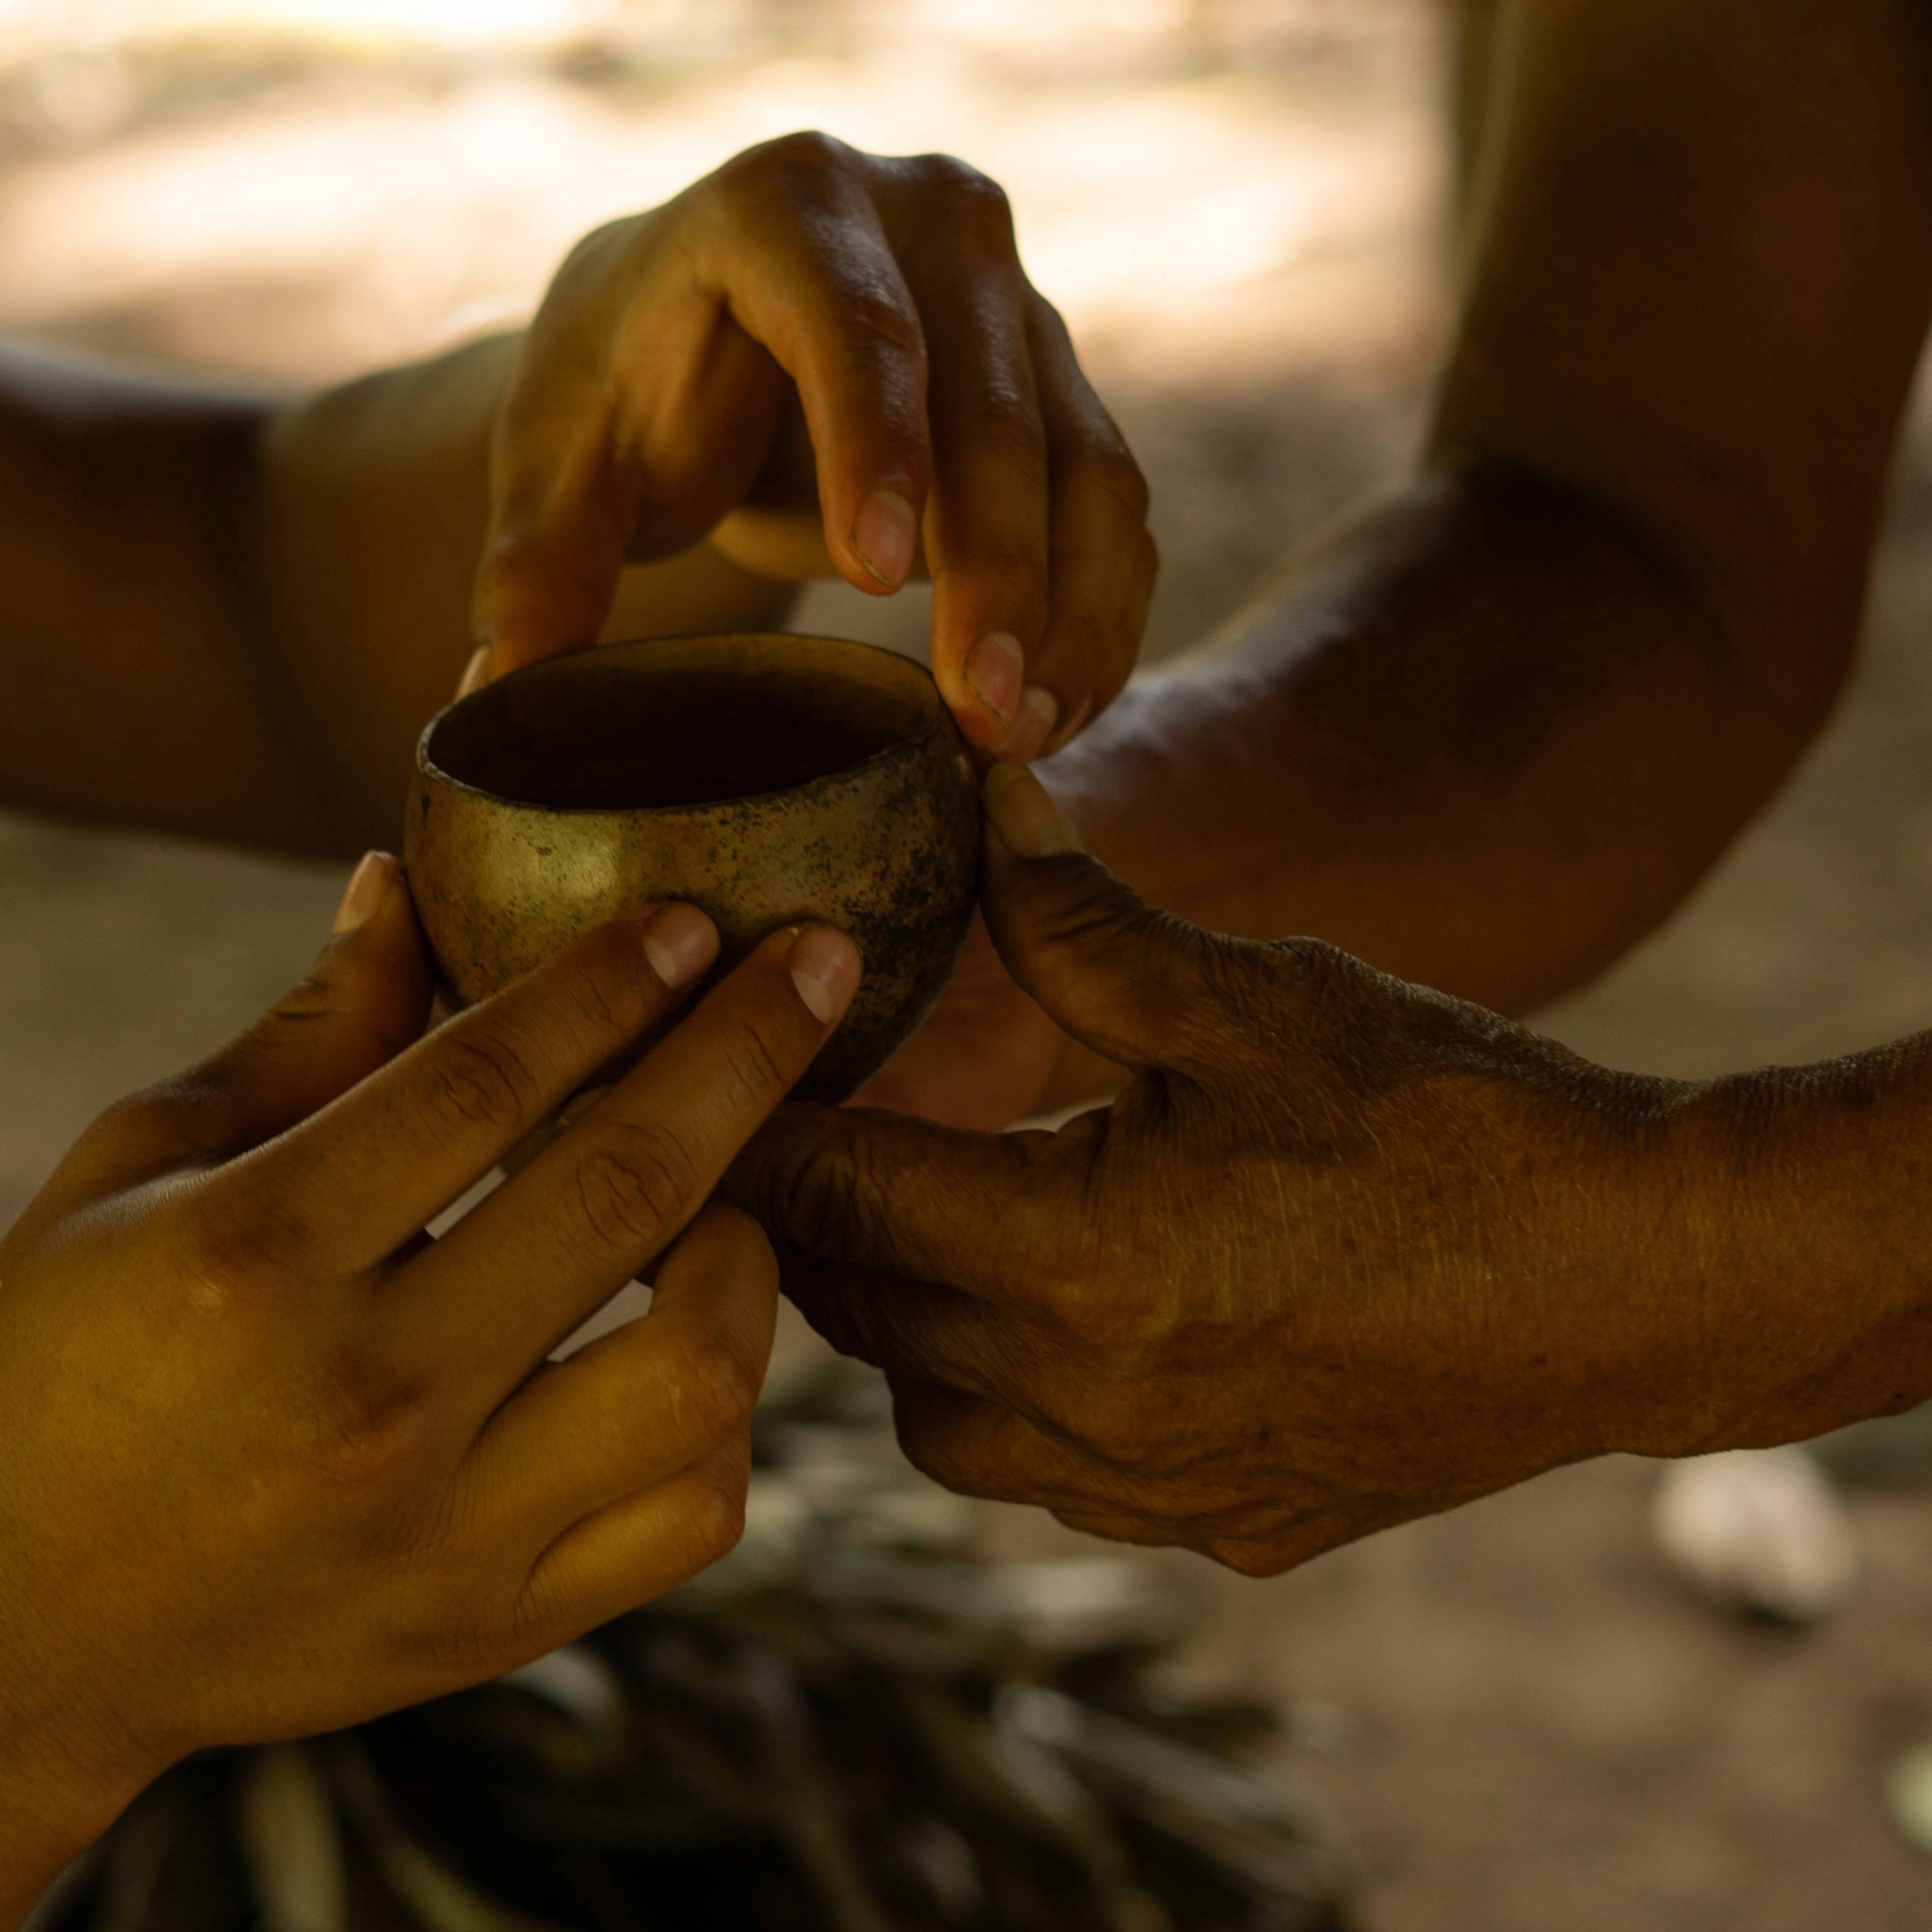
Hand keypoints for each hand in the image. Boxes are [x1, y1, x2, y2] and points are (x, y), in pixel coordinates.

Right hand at [0, 855, 858, 1913]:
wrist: (12, 1629)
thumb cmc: (60, 1361)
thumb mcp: (140, 1169)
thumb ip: (304, 1035)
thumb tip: (403, 887)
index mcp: (252, 1260)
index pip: (484, 1080)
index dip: (611, 981)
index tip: (696, 921)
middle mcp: (364, 1400)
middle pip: (623, 1190)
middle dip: (745, 1051)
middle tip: (819, 965)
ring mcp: (445, 1531)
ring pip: (699, 1370)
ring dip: (750, 1250)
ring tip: (740, 1188)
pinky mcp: (496, 1624)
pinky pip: (691, 1516)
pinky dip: (726, 1417)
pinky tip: (694, 1343)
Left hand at [472, 131, 1157, 760]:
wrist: (715, 336)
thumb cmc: (631, 387)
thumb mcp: (563, 462)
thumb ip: (535, 563)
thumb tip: (489, 701)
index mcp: (788, 204)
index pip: (855, 321)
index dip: (876, 444)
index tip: (874, 577)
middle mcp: (931, 226)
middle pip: (995, 405)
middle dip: (1000, 571)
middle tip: (981, 715)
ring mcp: (1016, 303)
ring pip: (1085, 463)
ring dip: (1072, 612)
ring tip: (1024, 736)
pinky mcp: (1063, 387)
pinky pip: (1112, 506)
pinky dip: (1099, 615)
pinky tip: (1058, 712)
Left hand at [733, 766, 1890, 1575]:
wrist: (1634, 1280)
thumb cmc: (1450, 1118)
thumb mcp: (1255, 996)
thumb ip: (1080, 919)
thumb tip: (984, 800)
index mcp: (1076, 1257)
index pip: (831, 1193)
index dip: (754, 1124)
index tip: (716, 1074)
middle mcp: (1088, 1403)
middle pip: (854, 1314)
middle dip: (807, 1218)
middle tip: (802, 1128)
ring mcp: (1153, 1488)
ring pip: (929, 1421)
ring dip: (898, 1322)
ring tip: (928, 1224)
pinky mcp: (1218, 1529)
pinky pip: (1042, 1480)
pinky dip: (1005, 1402)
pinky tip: (1054, 1325)